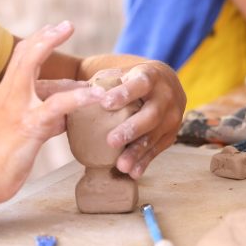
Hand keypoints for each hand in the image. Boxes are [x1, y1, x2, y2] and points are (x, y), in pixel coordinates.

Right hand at [0, 21, 103, 203]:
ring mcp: (15, 106)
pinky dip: (80, 97)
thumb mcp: (16, 133)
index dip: (37, 44)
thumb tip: (64, 116)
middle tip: (66, 26)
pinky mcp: (28, 124)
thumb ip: (39, 118)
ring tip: (91, 68)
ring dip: (62, 60)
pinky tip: (96, 96)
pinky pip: (58, 104)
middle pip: (25, 54)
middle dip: (47, 36)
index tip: (52, 31)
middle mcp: (5, 93)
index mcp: (0, 94)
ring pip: (35, 67)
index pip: (19, 62)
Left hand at [93, 61, 185, 179]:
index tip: (105, 104)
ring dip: (138, 152)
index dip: (124, 94)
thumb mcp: (123, 73)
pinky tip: (133, 172)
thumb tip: (74, 93)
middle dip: (132, 129)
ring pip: (155, 135)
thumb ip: (105, 82)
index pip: (140, 84)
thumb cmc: (133, 80)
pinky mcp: (171, 134)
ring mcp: (172, 116)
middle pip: (151, 114)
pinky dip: (145, 161)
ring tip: (121, 165)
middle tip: (112, 141)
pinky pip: (158, 149)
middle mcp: (166, 96)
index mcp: (151, 76)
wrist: (166, 84)